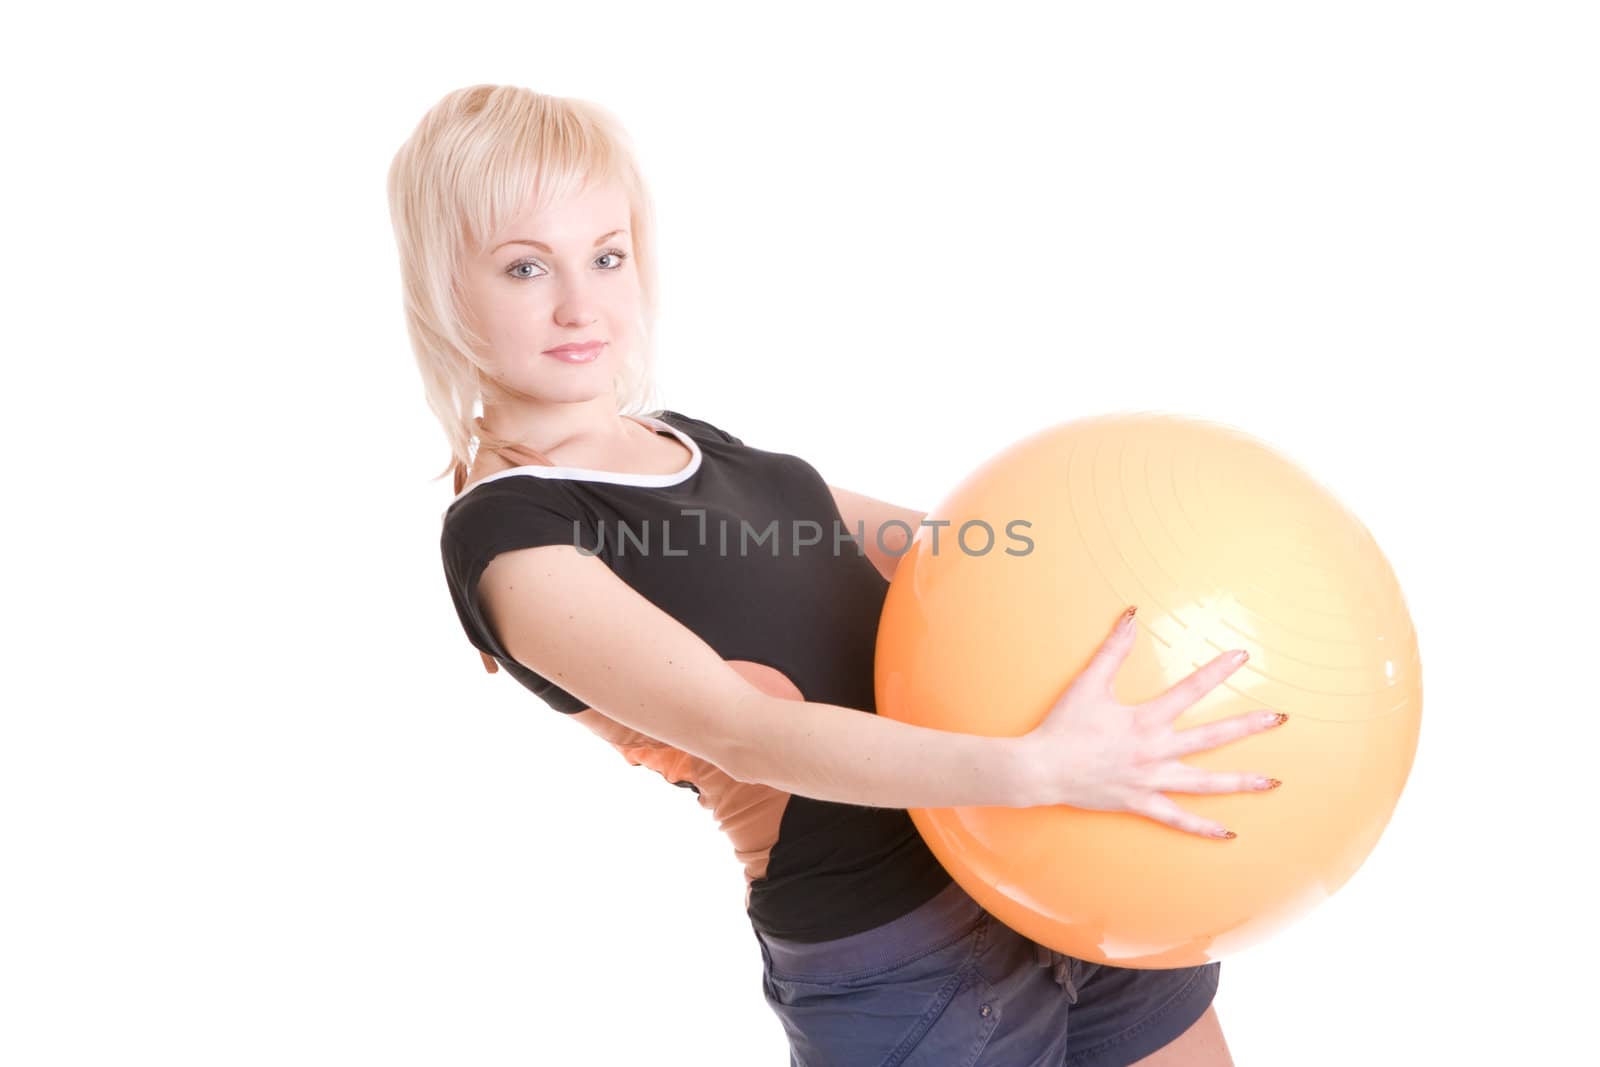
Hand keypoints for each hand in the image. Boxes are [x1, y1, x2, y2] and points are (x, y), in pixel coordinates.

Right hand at [1020, 607, 1286, 838]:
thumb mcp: (1088, 683)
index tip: (1242, 656)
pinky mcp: (1140, 803)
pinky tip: (1227, 833)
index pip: (1190, 690)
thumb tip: (1131, 616)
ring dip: (1240, 782)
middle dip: (1247, 726)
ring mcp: (1151, 781)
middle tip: (1279, 718)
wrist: (1042, 769)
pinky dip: (1202, 828)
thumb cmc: (1063, 726)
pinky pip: (1177, 819)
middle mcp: (1155, 751)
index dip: (1218, 671)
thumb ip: (1113, 649)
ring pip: (1204, 784)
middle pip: (1211, 738)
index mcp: (1145, 720)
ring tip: (1271, 782)